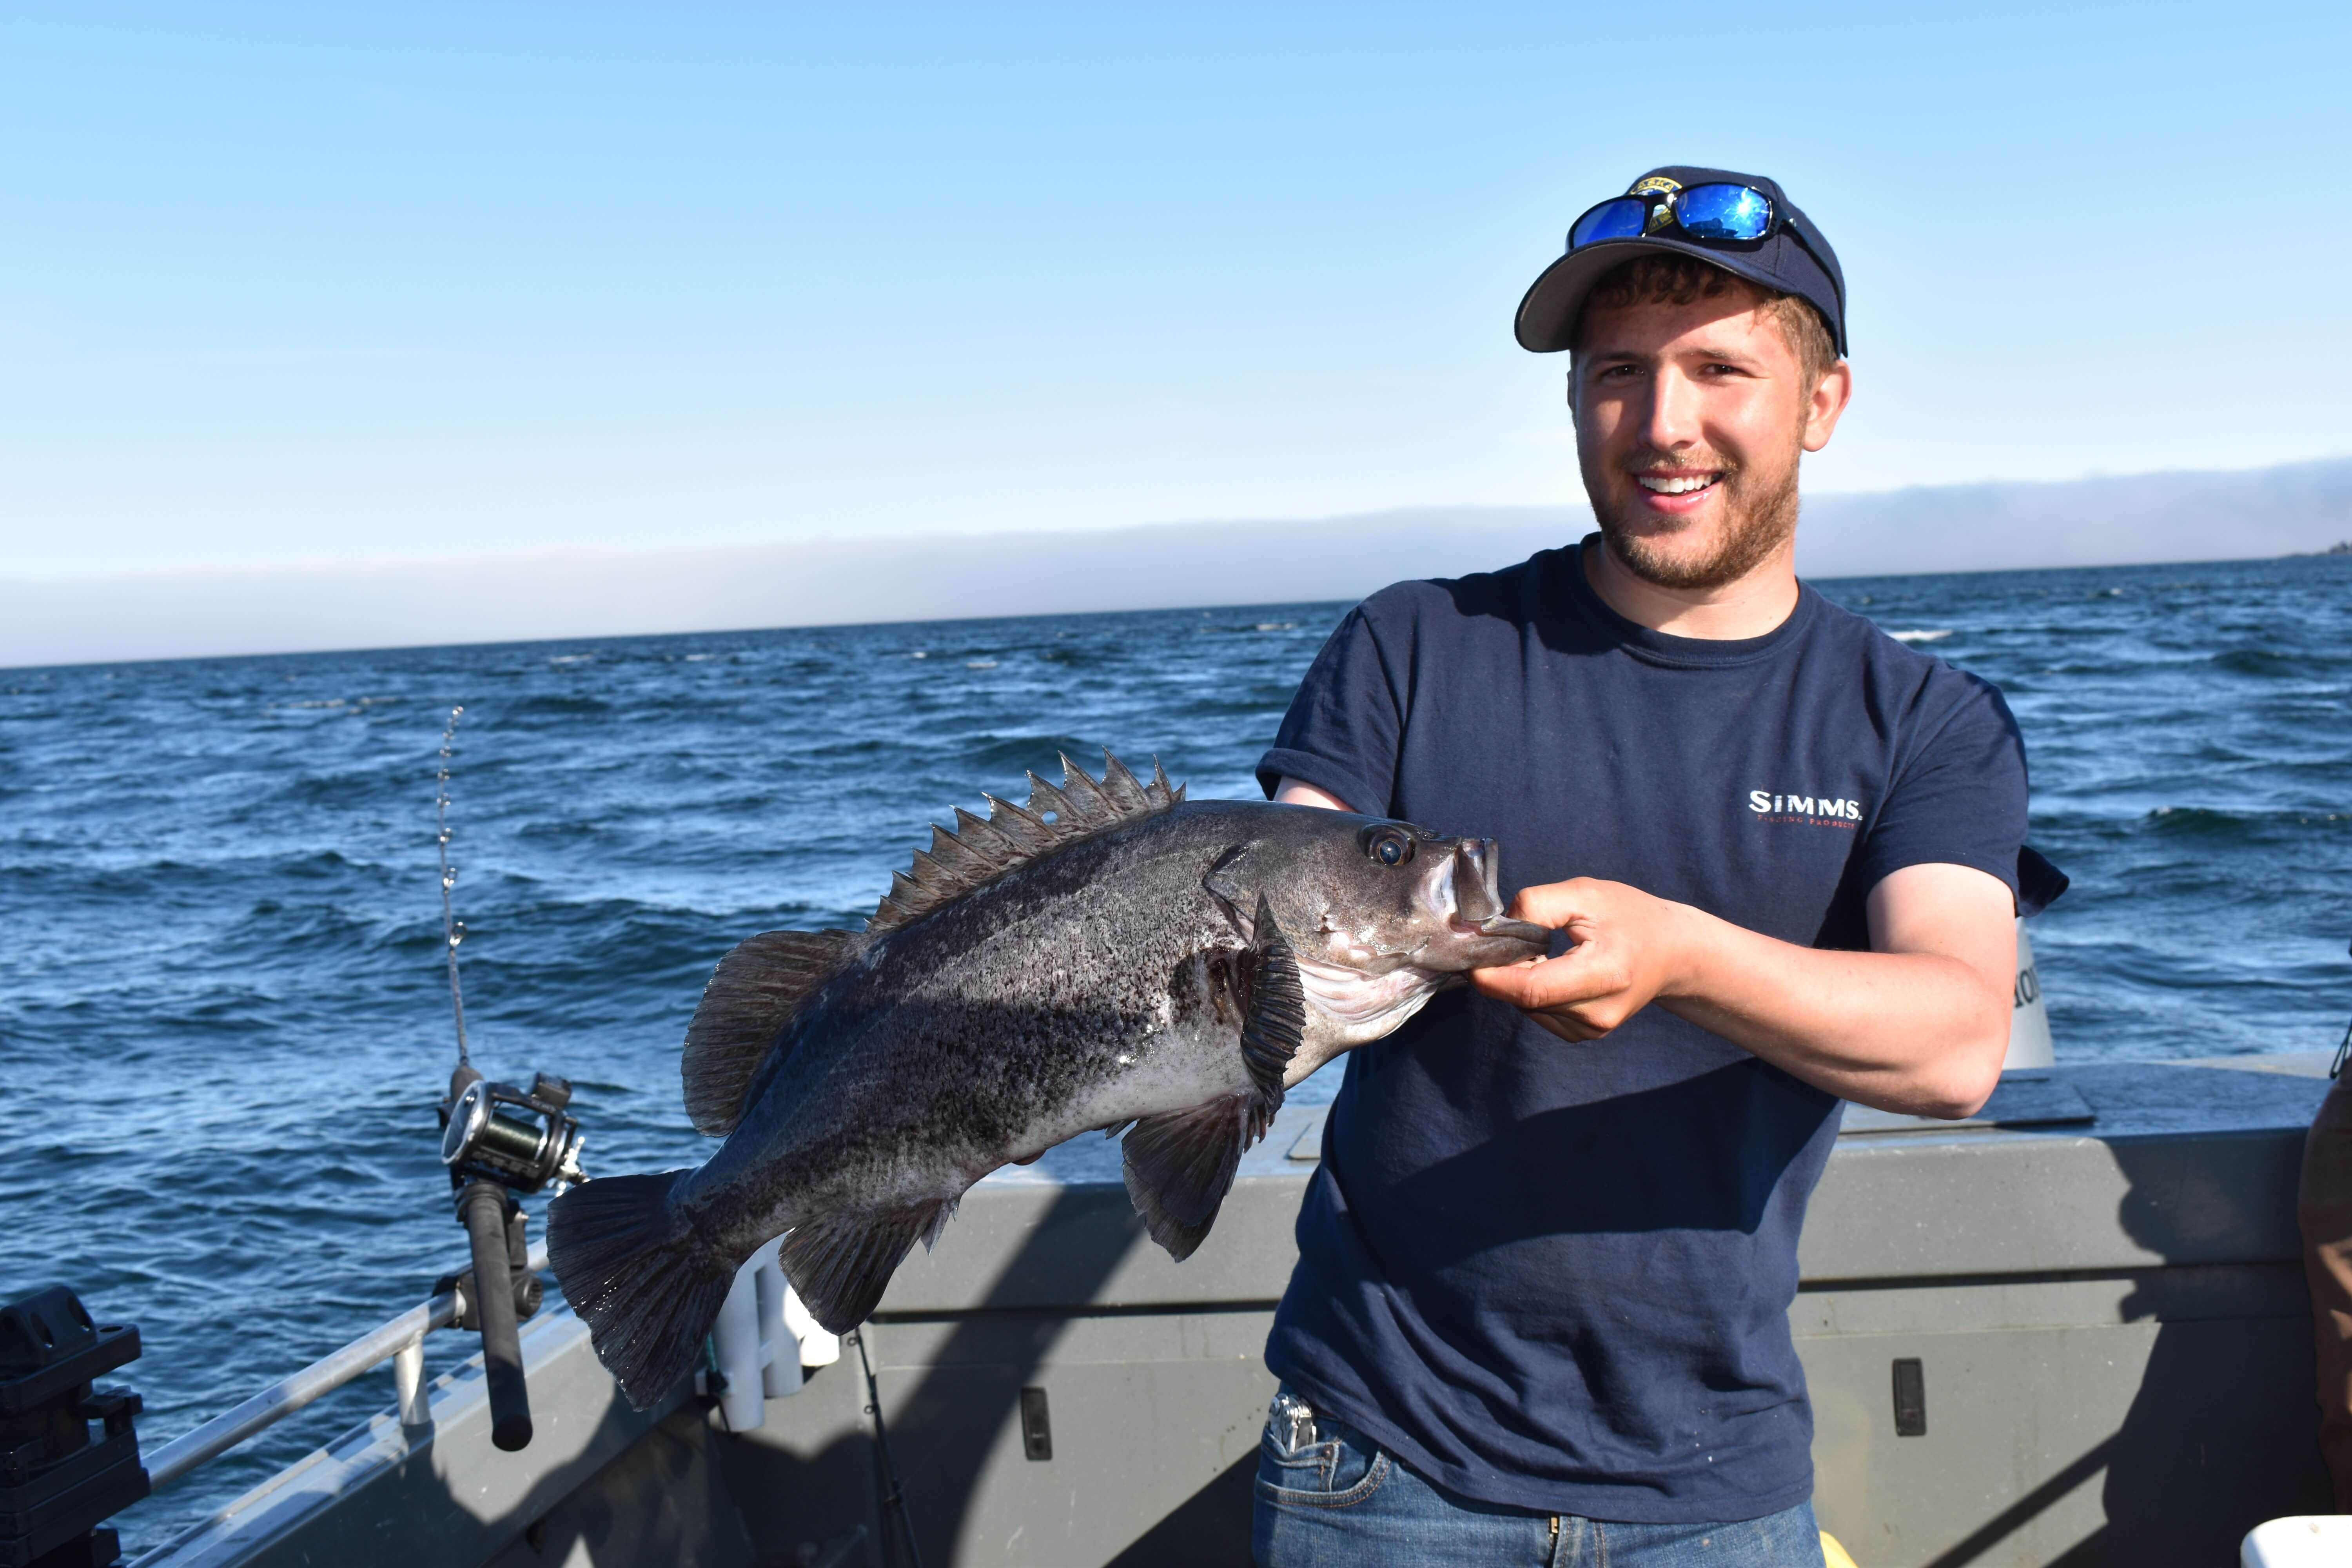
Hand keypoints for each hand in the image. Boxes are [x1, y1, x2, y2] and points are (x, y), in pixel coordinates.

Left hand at [1468, 878, 1698, 1041]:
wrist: (1672, 951)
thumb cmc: (1630, 915)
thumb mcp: (1585, 894)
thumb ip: (1538, 905)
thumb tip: (1494, 927)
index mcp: (1605, 975)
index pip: (1531, 989)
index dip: (1491, 976)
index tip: (1470, 955)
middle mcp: (1599, 1012)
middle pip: (1525, 999)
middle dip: (1502, 972)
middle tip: (1505, 940)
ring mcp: (1594, 1029)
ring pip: (1529, 1008)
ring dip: (1519, 981)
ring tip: (1540, 951)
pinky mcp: (1587, 1034)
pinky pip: (1540, 1014)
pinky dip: (1533, 992)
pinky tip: (1551, 969)